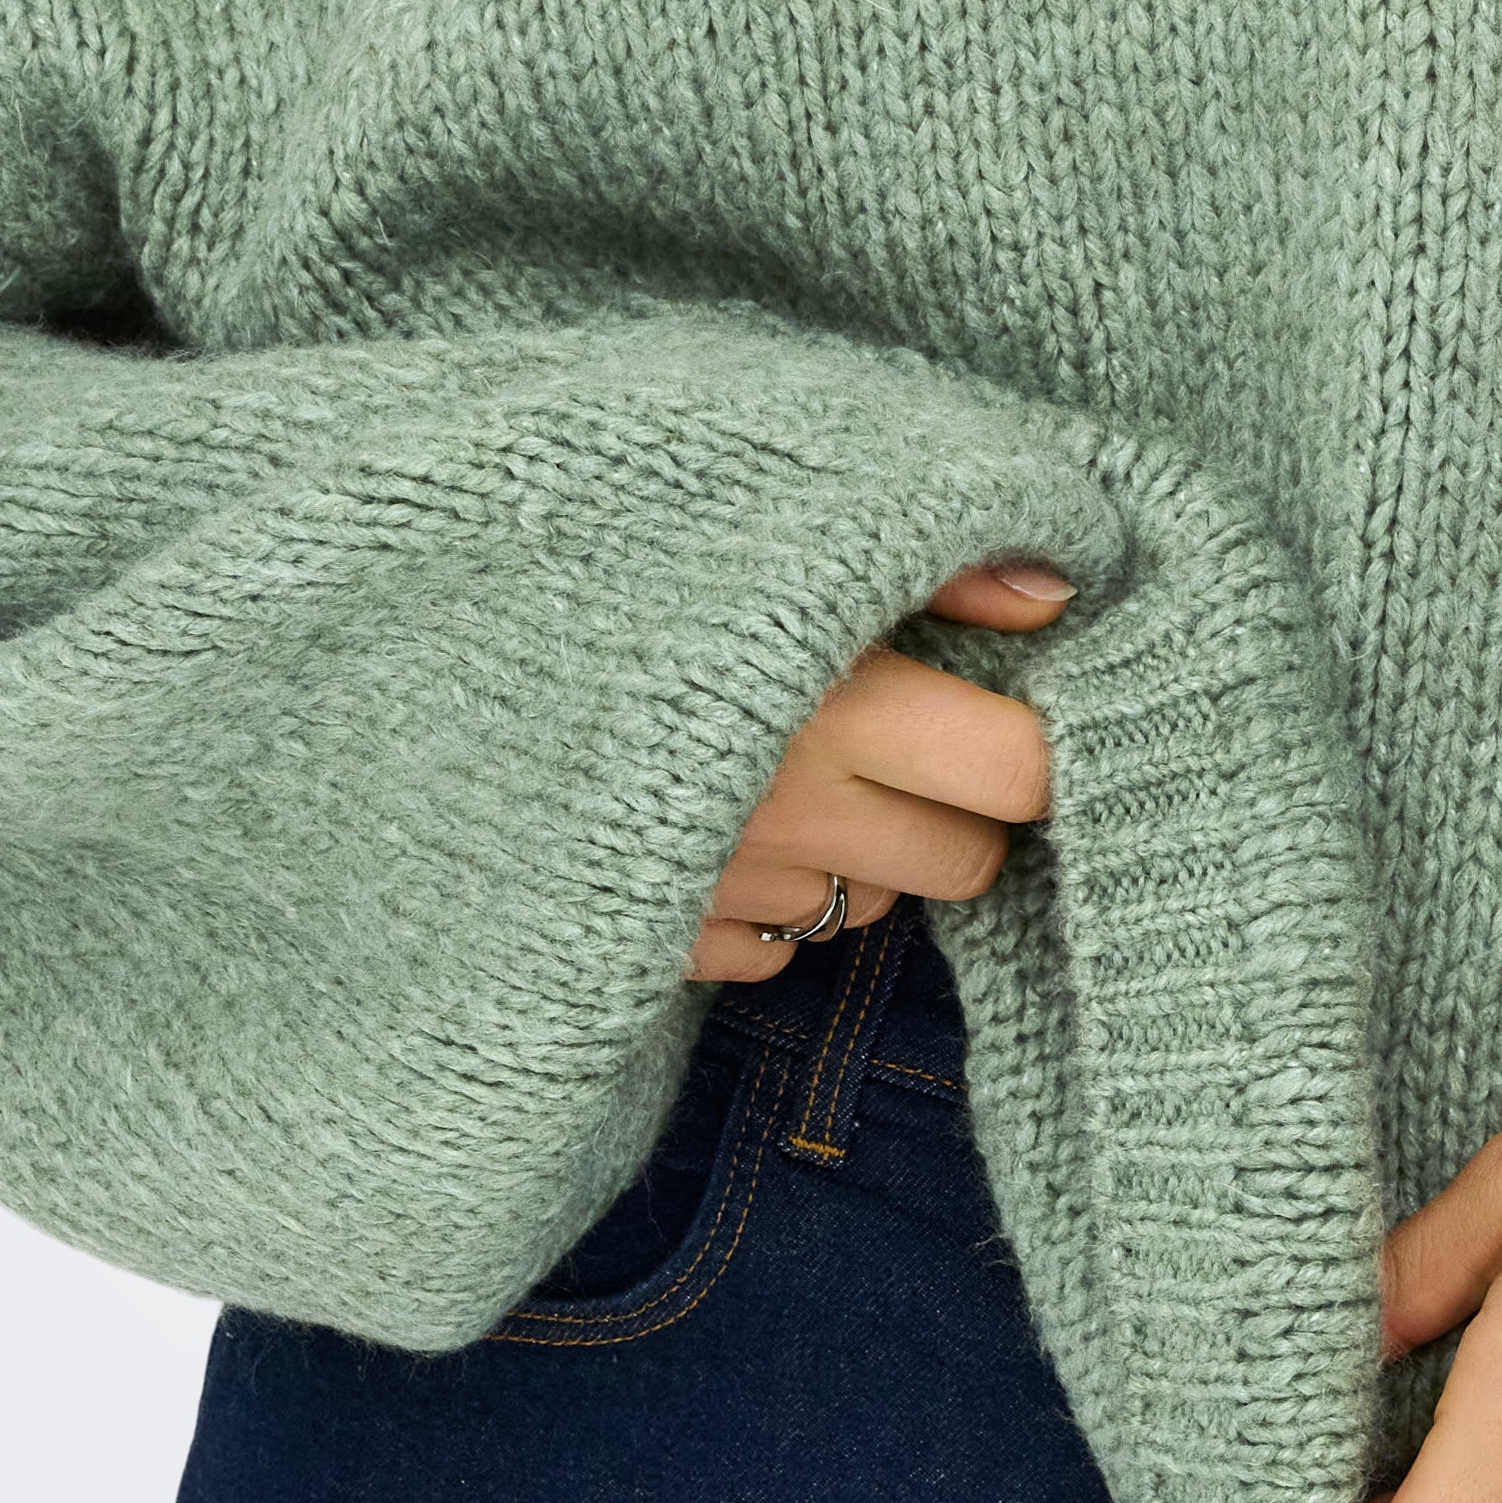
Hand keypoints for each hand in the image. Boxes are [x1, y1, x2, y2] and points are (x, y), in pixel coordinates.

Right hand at [685, 557, 1070, 981]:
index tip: (1016, 718)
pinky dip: (771, 899)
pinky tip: (728, 824)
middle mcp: (793, 815)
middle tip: (908, 744)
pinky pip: (775, 953)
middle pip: (965, 862)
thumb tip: (1055, 597)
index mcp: (838, 711)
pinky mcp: (670, 937)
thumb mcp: (812, 549)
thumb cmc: (665, 577)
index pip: (1017, 776)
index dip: (1034, 749)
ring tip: (796, 772)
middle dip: (959, 812)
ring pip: (873, 907)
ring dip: (861, 855)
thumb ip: (945, 571)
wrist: (446, 643)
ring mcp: (729, 887)